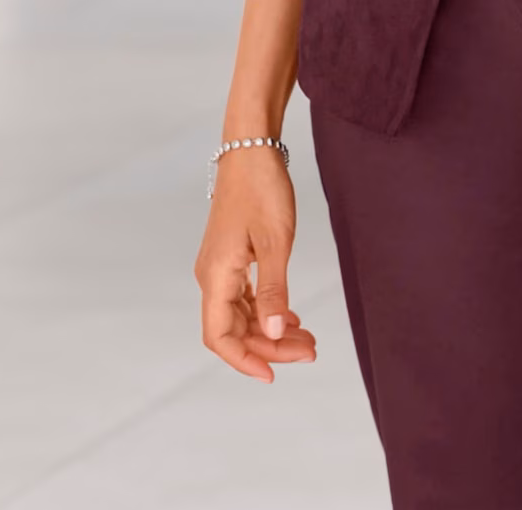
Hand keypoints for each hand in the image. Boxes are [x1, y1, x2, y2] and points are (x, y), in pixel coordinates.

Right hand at [194, 150, 317, 380]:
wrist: (251, 147)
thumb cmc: (262, 188)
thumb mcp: (275, 241)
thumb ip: (274, 290)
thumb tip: (272, 334)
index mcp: (215, 275)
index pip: (219, 337)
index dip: (244, 360)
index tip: (274, 374)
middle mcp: (212, 275)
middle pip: (234, 329)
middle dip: (270, 346)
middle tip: (310, 351)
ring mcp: (221, 266)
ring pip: (242, 313)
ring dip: (271, 329)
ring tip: (307, 338)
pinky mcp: (232, 256)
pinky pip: (246, 295)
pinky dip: (268, 309)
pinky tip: (290, 316)